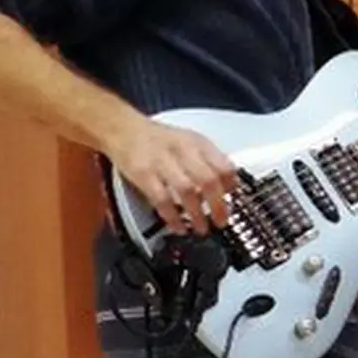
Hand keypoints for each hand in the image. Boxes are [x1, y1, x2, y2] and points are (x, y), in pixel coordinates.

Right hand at [104, 117, 237, 234]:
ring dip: (197, 214)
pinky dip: (172, 217)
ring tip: (201, 227)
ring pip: (187, 191)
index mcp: (198, 143)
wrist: (125, 130)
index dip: (231, 186)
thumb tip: (228, 184)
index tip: (233, 200)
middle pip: (208, 180)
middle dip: (218, 205)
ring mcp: (162, 162)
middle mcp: (183, 151)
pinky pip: (162, 199)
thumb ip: (209, 161)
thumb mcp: (190, 141)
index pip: (224, 165)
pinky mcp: (144, 175)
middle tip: (221, 220)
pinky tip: (178, 226)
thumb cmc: (159, 139)